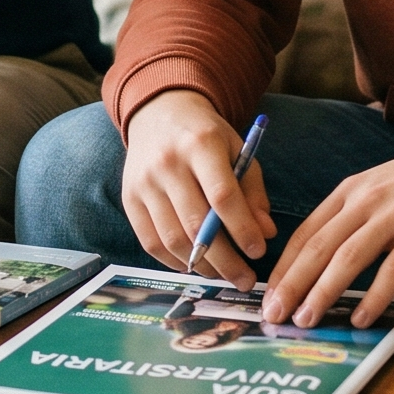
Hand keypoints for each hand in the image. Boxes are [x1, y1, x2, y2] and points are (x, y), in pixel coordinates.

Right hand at [121, 89, 274, 289]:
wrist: (158, 114)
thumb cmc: (206, 135)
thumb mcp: (237, 149)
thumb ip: (253, 191)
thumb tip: (265, 234)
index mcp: (200, 143)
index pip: (222, 196)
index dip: (242, 229)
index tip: (258, 252)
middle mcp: (167, 163)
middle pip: (196, 225)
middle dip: (225, 260)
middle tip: (246, 279)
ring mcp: (143, 182)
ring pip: (173, 239)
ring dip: (202, 266)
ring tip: (224, 275)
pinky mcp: (129, 199)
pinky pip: (151, 242)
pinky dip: (174, 262)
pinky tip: (195, 265)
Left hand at [263, 120, 393, 328]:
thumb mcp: (385, 187)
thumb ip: (358, 215)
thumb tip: (332, 257)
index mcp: (353, 190)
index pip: (306, 231)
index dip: (284, 265)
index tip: (268, 292)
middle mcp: (367, 200)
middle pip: (318, 246)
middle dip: (291, 284)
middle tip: (273, 313)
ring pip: (347, 258)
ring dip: (323, 292)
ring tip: (306, 319)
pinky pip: (393, 268)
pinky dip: (375, 295)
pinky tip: (362, 317)